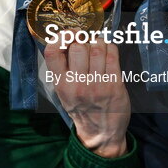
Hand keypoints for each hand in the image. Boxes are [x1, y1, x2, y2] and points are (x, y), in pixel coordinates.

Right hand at [43, 41, 129, 157]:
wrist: (100, 132)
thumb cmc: (81, 107)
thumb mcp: (63, 92)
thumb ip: (62, 69)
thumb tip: (67, 39)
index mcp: (61, 84)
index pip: (53, 52)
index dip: (60, 37)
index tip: (68, 34)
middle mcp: (77, 84)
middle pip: (78, 46)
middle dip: (83, 38)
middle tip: (86, 40)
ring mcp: (97, 84)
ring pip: (97, 47)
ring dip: (98, 41)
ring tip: (98, 46)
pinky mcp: (115, 84)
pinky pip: (113, 55)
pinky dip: (110, 47)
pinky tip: (108, 51)